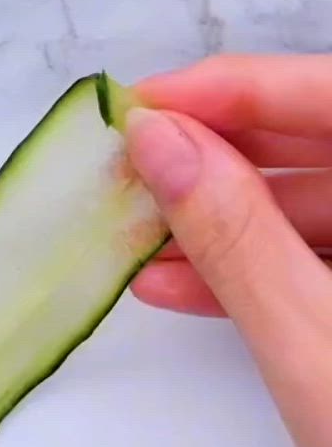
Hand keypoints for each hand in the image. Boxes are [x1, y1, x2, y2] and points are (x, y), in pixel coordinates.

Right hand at [124, 54, 331, 446]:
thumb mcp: (319, 357)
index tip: (151, 103)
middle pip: (327, 143)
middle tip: (135, 162)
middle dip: (224, 152)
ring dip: (226, 219)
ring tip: (141, 234)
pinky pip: (322, 268)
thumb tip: (164, 143)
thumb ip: (239, 238)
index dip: (242, 89)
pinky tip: (179, 286)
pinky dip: (254, 273)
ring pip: (320, 209)